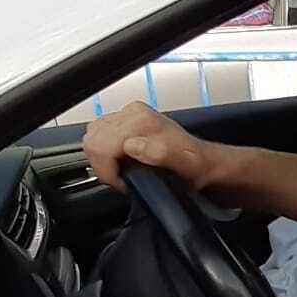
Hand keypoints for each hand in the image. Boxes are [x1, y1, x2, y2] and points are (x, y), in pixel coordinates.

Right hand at [83, 101, 222, 191]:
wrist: (203, 161)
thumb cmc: (195, 166)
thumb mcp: (186, 166)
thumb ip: (161, 154)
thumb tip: (134, 146)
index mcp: (141, 122)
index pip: (99, 146)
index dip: (108, 173)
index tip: (125, 183)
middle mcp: (133, 113)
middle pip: (93, 141)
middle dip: (104, 165)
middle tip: (124, 178)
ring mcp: (128, 114)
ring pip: (93, 137)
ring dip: (104, 159)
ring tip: (124, 170)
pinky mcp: (125, 119)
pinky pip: (99, 135)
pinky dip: (106, 152)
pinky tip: (123, 161)